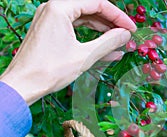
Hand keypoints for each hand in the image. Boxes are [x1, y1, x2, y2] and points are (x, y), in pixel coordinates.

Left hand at [0, 0, 135, 104]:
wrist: (22, 86)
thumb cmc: (49, 70)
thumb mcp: (84, 56)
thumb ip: (108, 42)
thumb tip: (126, 34)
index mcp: (60, 8)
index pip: (97, 3)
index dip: (118, 16)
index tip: (131, 28)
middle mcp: (54, 9)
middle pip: (90, 9)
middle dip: (111, 23)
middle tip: (126, 35)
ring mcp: (51, 20)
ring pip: (84, 20)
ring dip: (102, 31)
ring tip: (119, 43)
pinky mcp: (50, 31)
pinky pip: (76, 30)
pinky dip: (90, 38)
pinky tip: (106, 49)